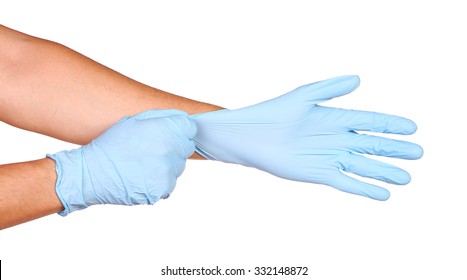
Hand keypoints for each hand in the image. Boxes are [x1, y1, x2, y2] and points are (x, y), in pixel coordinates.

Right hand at [48, 110, 195, 215]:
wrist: (92, 174)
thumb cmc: (111, 146)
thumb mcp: (134, 121)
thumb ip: (162, 117)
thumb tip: (182, 118)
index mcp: (164, 129)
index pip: (189, 127)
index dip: (180, 130)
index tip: (171, 134)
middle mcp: (169, 149)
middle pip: (186, 148)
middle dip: (173, 148)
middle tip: (151, 151)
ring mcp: (167, 171)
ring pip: (177, 168)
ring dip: (166, 167)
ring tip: (142, 165)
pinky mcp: (162, 188)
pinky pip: (168, 185)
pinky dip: (158, 183)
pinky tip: (141, 178)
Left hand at [191, 75, 422, 199]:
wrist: (249, 137)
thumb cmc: (273, 112)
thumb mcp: (303, 95)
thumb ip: (330, 88)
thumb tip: (359, 79)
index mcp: (335, 118)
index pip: (370, 121)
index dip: (391, 124)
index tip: (412, 127)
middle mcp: (336, 138)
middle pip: (372, 144)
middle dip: (394, 149)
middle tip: (418, 153)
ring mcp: (328, 157)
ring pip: (363, 165)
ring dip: (384, 171)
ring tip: (406, 178)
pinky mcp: (318, 174)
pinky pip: (346, 182)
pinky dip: (364, 188)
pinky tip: (382, 194)